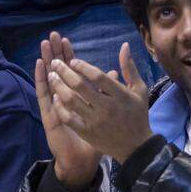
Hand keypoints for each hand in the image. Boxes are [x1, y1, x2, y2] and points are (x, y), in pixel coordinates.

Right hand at [34, 32, 101, 191]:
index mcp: (78, 96)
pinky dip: (41, 80)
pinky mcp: (49, 114)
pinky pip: (43, 95)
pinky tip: (40, 66)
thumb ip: (108, 92)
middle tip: (52, 35)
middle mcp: (64, 98)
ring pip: (49, 79)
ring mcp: (55, 105)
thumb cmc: (96, 136)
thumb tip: (114, 73)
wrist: (83, 160)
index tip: (67, 39)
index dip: (69, 55)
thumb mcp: (106, 111)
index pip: (72, 71)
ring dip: (46, 61)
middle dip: (56, 53)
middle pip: (59, 71)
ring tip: (44, 45)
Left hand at [48, 43, 153, 164]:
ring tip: (51, 76)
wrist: (135, 146)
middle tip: (54, 62)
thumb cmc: (137, 114)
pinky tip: (54, 97)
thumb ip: (129, 67)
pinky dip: (60, 107)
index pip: (98, 77)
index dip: (83, 67)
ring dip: (59, 87)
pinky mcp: (87, 133)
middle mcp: (107, 107)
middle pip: (81, 87)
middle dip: (65, 72)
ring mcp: (95, 121)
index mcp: (120, 95)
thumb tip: (124, 45)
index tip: (73, 60)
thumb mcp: (139, 88)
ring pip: (72, 101)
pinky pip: (70, 118)